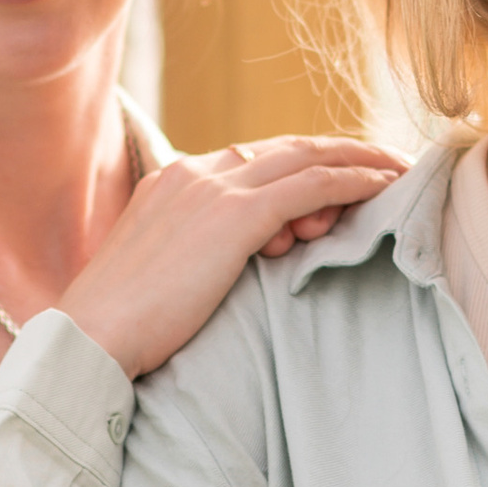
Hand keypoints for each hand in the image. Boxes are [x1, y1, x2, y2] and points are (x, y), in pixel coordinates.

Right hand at [61, 136, 406, 378]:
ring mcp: (215, 190)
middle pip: (285, 149)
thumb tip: (221, 267)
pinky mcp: (236, 217)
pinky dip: (354, 181)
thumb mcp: (155, 274)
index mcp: (172, 181)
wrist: (90, 337)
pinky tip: (386, 187)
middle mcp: (195, 173)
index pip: (251, 160)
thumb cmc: (117, 326)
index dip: (299, 167)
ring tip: (397, 176)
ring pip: (305, 159)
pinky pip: (312, 186)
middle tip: (385, 165)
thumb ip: (192, 254)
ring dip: (357, 164)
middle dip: (339, 154)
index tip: (335, 180)